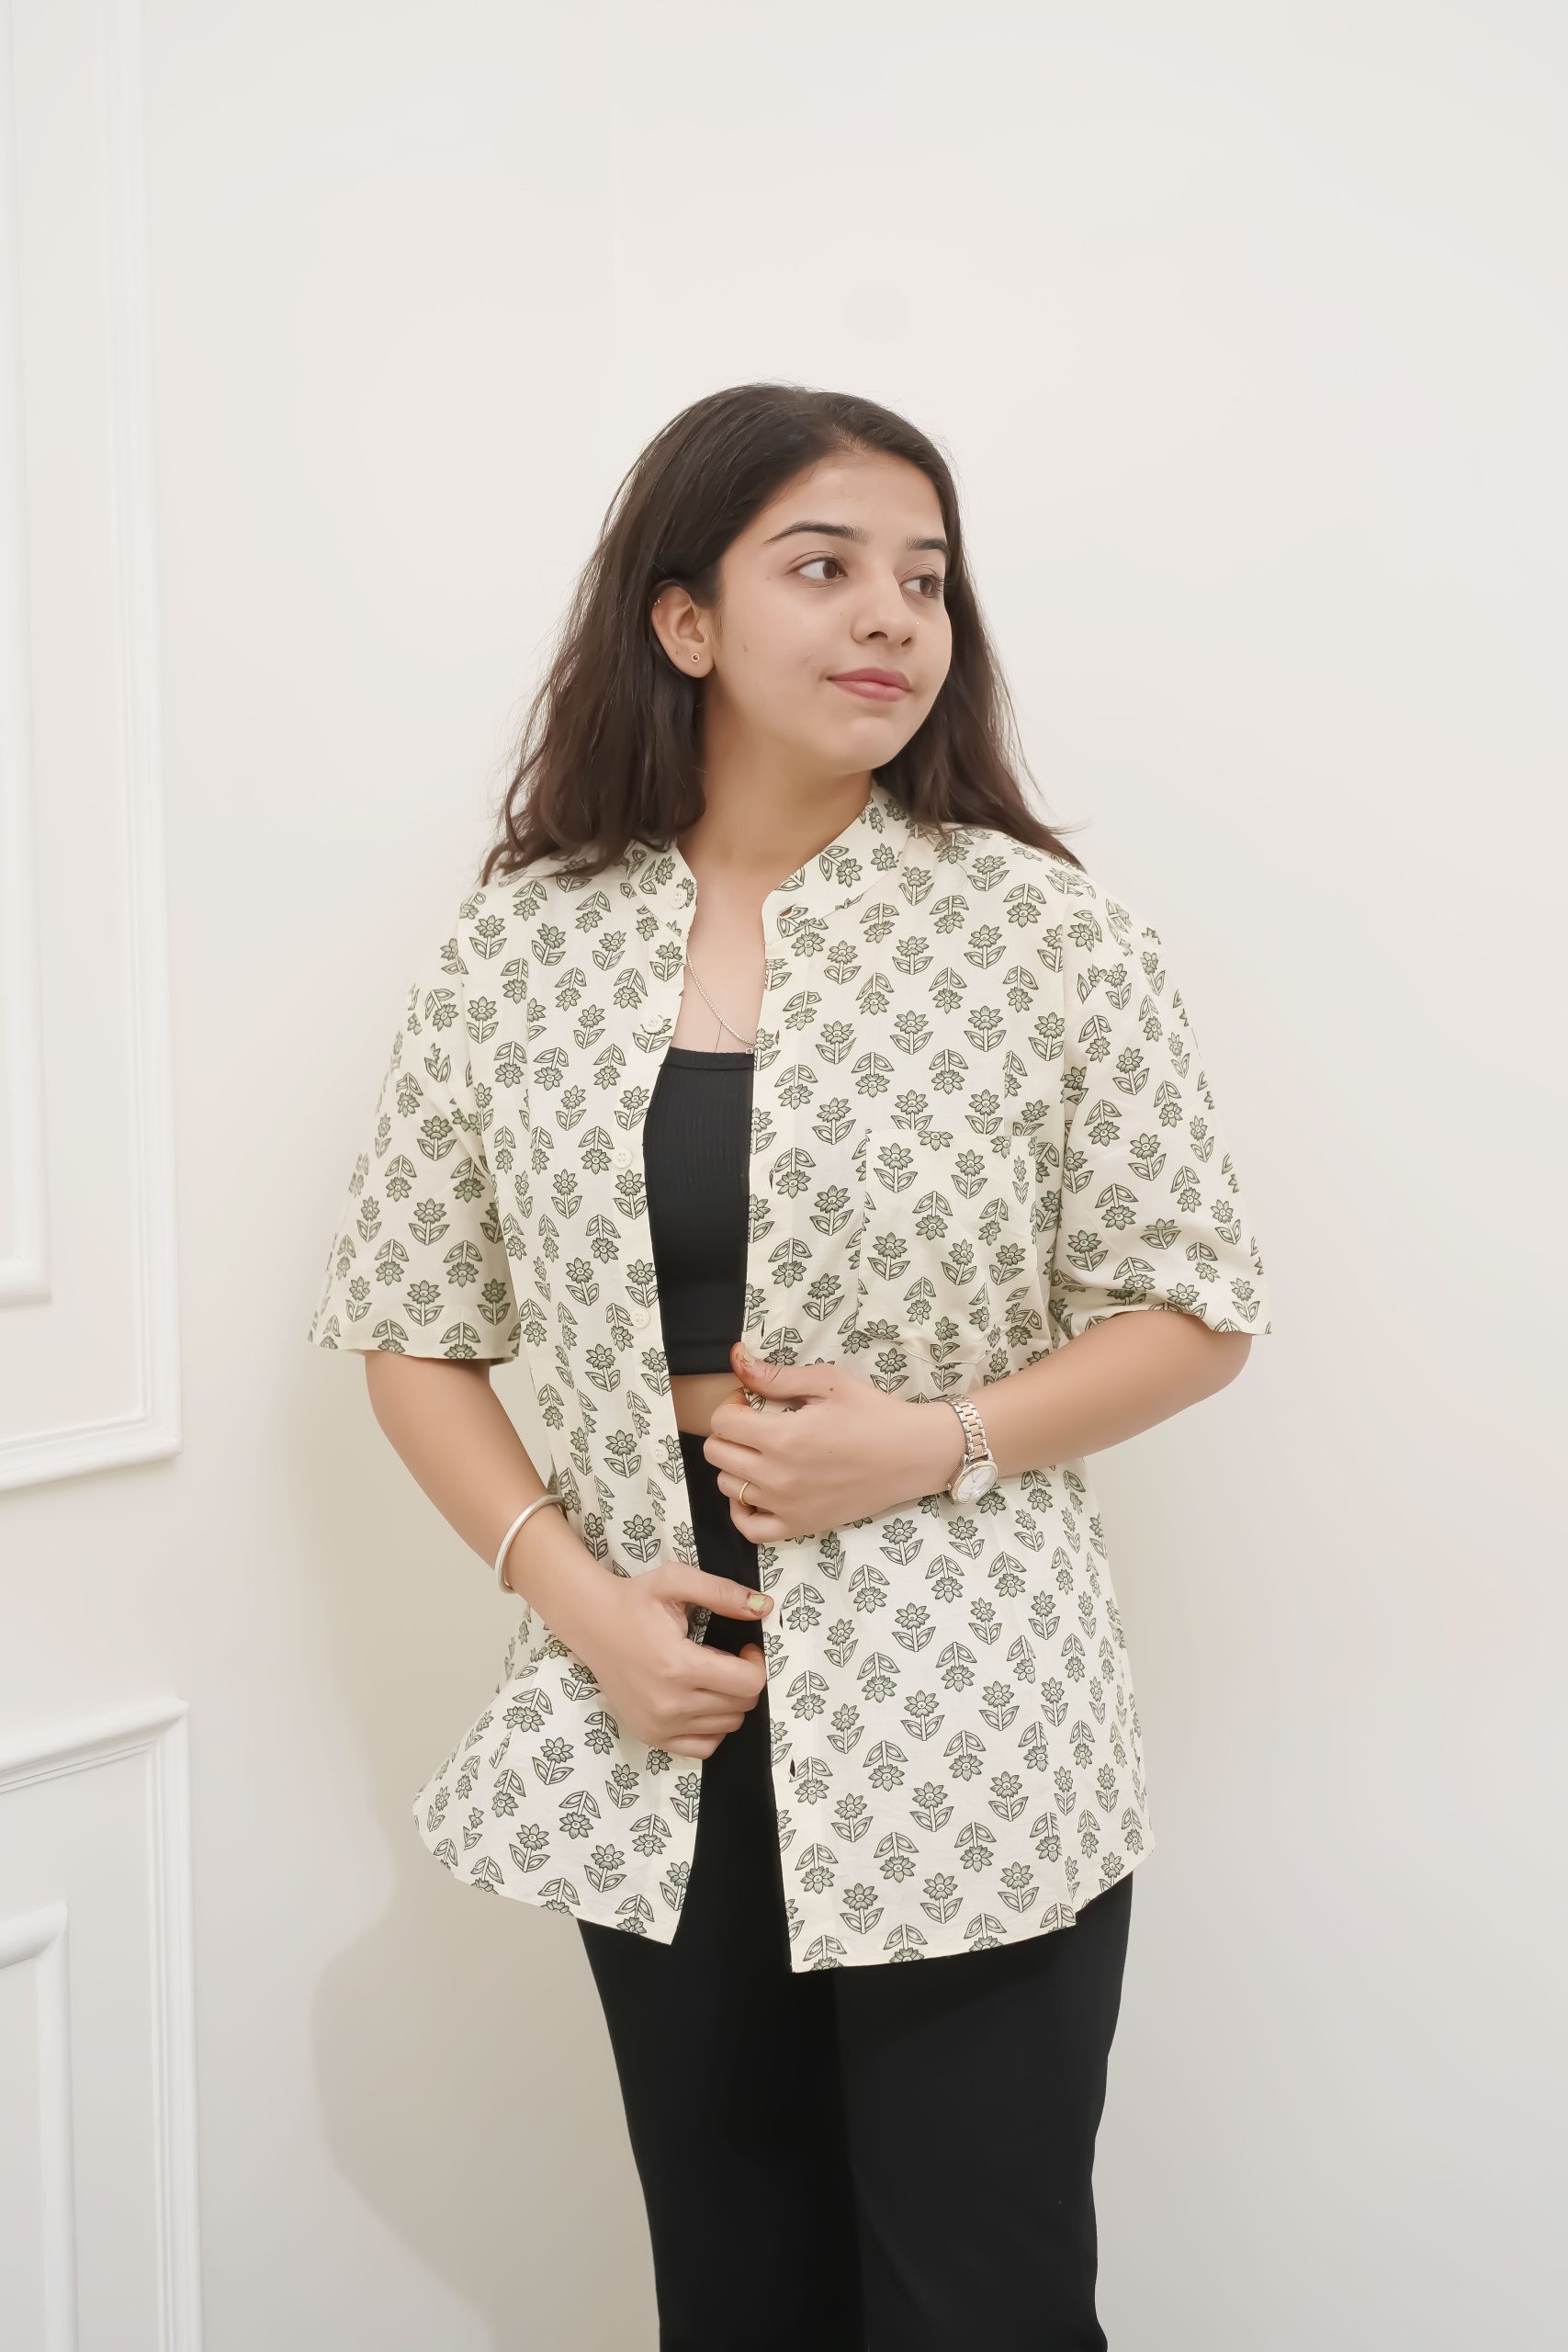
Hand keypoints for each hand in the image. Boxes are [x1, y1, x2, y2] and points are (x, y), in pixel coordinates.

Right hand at [572, 1561, 774, 1759]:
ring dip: (729, 1702)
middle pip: (741, 1707)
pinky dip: (712, 1729)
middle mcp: (670, 1704)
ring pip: (727, 1726)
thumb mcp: (676, 1582)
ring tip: (708, 1677)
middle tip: (725, 1660)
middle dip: (744, 1680)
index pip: (749, 1684)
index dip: (756, 1664)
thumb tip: (763, 1607)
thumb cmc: (634, 1601)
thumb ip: (722, 1593)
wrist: (591, 1624)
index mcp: (679, 1666)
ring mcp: (659, 1725)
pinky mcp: (650, 1736)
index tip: (744, 1649)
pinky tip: (701, 1703)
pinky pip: (703, 1749)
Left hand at [702, 1342, 965, 1543]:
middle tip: (754, 1423)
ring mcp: (787, 1506)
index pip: (721, 1423)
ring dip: (735, 1465)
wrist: (913, 1454)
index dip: (731, 1405)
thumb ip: (776, 1376)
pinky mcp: (801, 1525)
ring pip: (728, 1488)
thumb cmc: (874, 1413)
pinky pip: (750, 1529)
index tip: (750, 1401)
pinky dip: (741, 1511)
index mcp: (783, 1437)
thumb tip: (737, 1359)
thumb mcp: (827, 1382)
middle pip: (717, 1454)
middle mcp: (778, 1477)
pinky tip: (755, 1491)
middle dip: (729, 1432)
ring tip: (760, 1452)